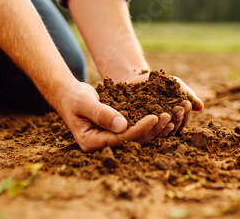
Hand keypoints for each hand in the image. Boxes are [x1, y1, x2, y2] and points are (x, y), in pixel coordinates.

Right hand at [56, 81, 175, 151]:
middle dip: (152, 129)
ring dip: (154, 129)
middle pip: (132, 141)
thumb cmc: (74, 97)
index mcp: (91, 142)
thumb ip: (101, 113)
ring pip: (136, 138)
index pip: (121, 138)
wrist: (69, 95)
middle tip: (169, 116)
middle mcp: (102, 145)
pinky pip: (135, 131)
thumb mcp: (85, 102)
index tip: (155, 116)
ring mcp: (109, 140)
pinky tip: (163, 116)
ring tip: (171, 117)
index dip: (140, 128)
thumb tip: (123, 125)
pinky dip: (149, 124)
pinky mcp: (116, 132)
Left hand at [124, 73, 203, 134]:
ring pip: (158, 133)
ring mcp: (148, 129)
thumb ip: (188, 95)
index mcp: (173, 121)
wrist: (137, 78)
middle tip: (178, 108)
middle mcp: (161, 128)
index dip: (186, 114)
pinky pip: (141, 131)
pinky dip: (147, 125)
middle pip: (172, 129)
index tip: (186, 103)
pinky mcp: (133, 127)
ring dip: (164, 125)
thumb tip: (201, 106)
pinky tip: (152, 117)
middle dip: (177, 119)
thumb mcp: (175, 86)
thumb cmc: (160, 83)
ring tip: (167, 114)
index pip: (182, 123)